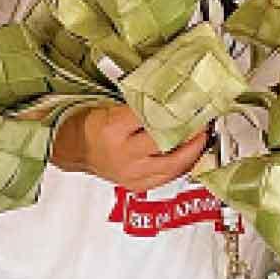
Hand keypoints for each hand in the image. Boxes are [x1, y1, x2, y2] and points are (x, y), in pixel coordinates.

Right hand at [53, 103, 207, 191]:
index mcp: (113, 129)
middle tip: (205, 119)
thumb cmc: (91, 124)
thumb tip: (172, 93)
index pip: (152, 117)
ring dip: (193, 150)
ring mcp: (130, 173)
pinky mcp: (136, 185)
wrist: (74, 149)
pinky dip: (183, 165)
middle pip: (167, 143)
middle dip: (190, 131)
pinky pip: (167, 177)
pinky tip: (192, 154)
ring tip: (204, 136)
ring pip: (172, 165)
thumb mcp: (111, 105)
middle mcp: (123, 154)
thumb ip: (140, 103)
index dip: (175, 108)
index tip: (193, 100)